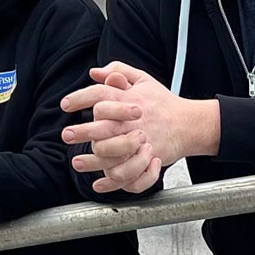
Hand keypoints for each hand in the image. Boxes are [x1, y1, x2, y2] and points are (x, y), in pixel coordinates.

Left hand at [61, 63, 216, 194]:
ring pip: (112, 153)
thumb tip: (95, 72)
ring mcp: (140, 142)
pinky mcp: (147, 158)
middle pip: (102, 126)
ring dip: (92, 159)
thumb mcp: (144, 79)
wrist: (189, 124)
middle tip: (67, 135)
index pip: (100, 95)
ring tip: (78, 162)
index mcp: (129, 99)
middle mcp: (132, 121)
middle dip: (82, 131)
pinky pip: (127, 173)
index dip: (80, 98)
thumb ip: (119, 71)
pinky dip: (112, 182)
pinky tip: (98, 183)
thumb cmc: (163, 102)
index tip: (66, 105)